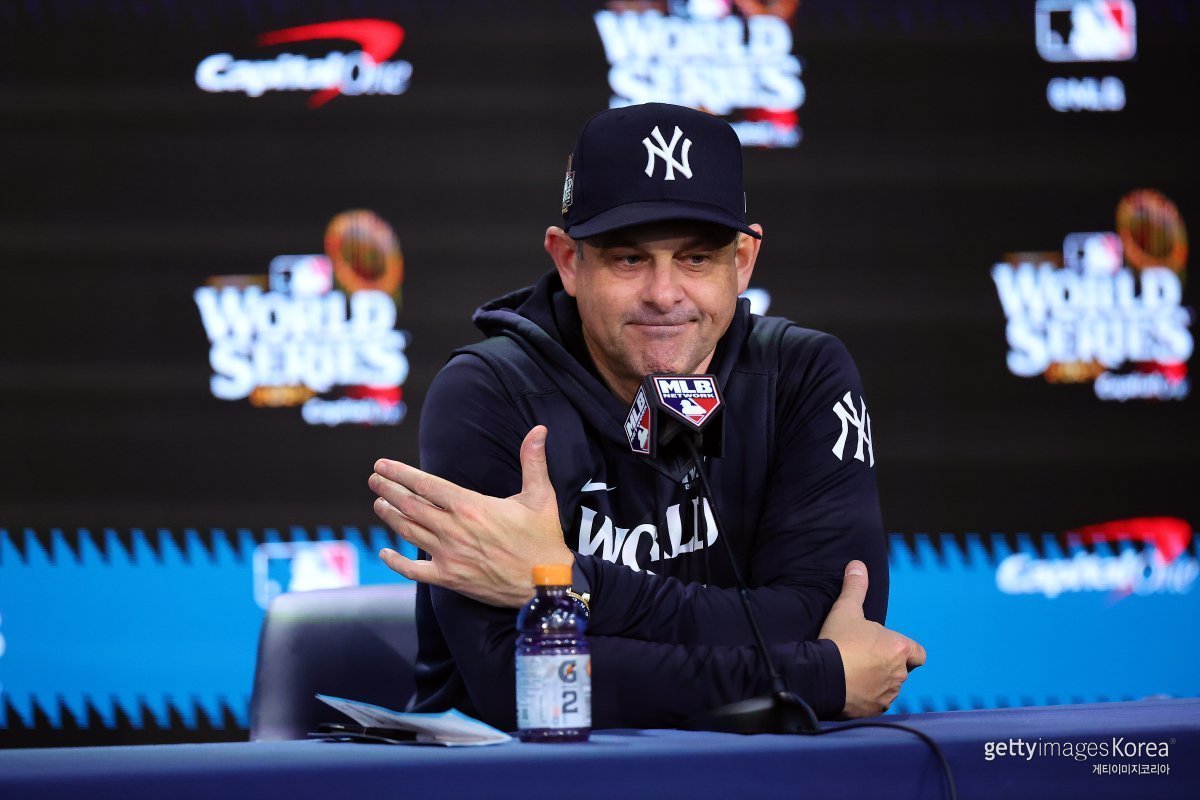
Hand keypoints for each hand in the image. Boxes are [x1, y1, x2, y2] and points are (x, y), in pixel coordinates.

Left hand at [369, 425, 572, 607]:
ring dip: (390, 516)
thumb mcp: (541, 496)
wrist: (546, 584)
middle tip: (374, 480)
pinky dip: (395, 562)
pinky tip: (385, 553)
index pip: (425, 485)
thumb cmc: (543, 540)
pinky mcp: (449, 578)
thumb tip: (539, 429)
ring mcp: (448, 555)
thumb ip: (533, 461)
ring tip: (379, 504)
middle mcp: (453, 529)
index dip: (400, 473)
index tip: (383, 465)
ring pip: (409, 532)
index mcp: (470, 506)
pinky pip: (414, 571)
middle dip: (388, 490)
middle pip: (410, 506)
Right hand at [818, 560, 925, 717]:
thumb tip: (857, 565)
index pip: (918, 652)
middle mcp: (900, 673)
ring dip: (878, 681)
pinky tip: (850, 688)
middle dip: (887, 664)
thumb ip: (855, 588)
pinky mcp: (875, 708)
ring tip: (854, 672)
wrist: (822, 675)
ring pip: (889, 686)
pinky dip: (867, 697)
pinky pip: (876, 702)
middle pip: (901, 669)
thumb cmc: (839, 641)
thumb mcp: (846, 609)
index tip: (888, 647)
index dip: (906, 650)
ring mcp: (888, 693)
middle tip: (863, 657)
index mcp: (900, 648)